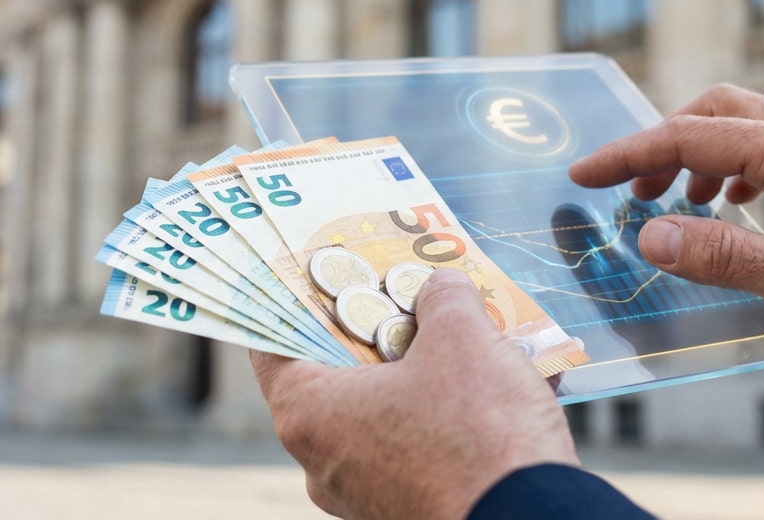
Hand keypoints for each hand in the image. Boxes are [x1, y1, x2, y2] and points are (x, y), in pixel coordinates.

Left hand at [252, 268, 577, 519]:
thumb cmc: (479, 436)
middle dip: (377, 327)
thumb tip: (442, 287)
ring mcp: (363, 492)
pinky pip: (416, 444)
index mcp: (308, 413)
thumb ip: (443, 298)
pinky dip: (444, 411)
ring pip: (382, 409)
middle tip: (410, 289)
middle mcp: (323, 459)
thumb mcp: (463, 338)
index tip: (322, 268)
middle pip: (334, 372)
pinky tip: (491, 382)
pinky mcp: (406, 508)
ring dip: (421, 368)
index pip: (273, 341)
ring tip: (467, 331)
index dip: (296, 296)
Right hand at [569, 84, 763, 374]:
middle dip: (662, 142)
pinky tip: (730, 208)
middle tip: (628, 189)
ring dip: (697, 155)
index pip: (692, 137)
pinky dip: (731, 170)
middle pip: (717, 110)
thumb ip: (723, 254)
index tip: (583, 174)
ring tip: (671, 204)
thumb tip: (649, 237)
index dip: (630, 154)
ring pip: (744, 127)